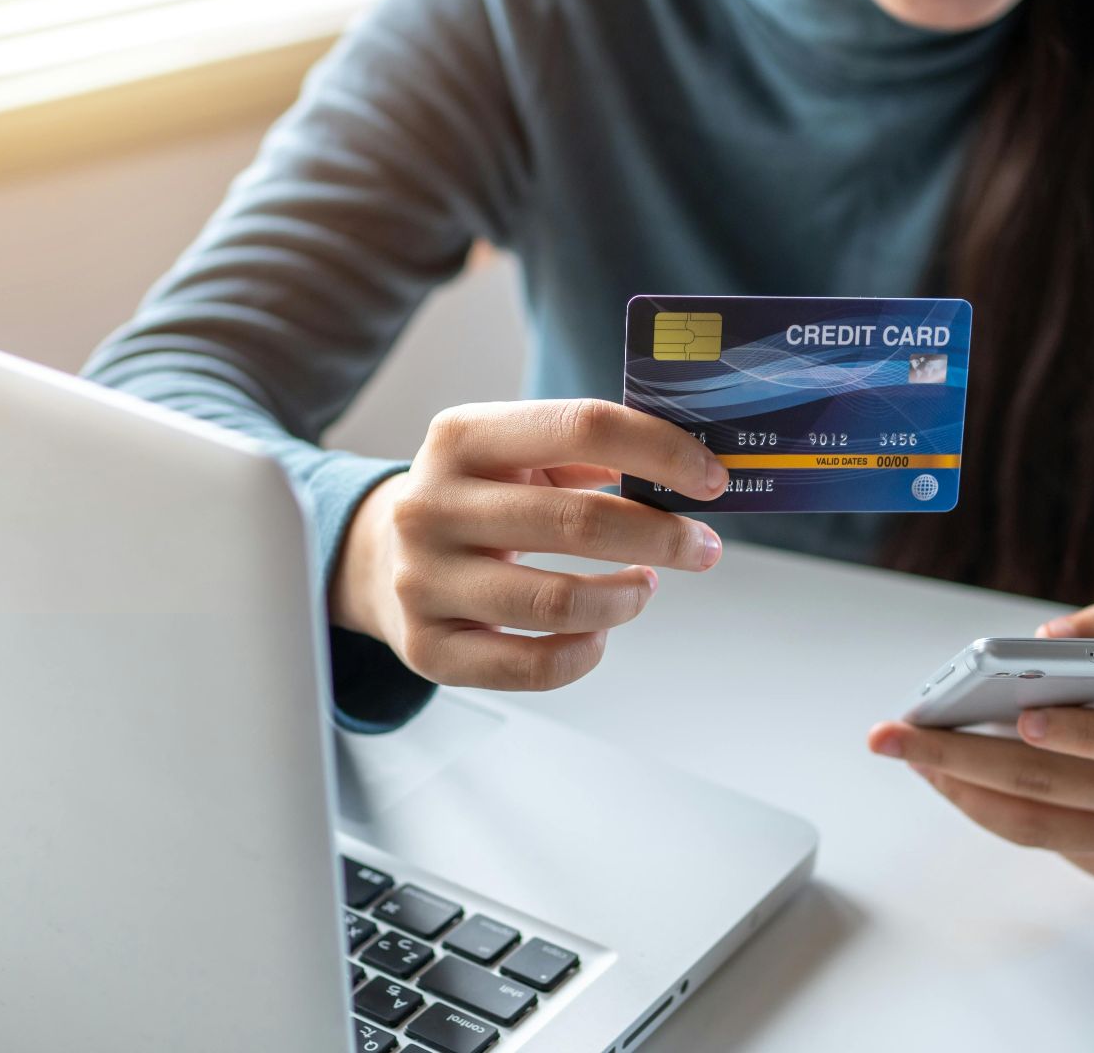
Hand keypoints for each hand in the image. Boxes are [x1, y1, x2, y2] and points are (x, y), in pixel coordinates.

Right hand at [333, 399, 727, 690]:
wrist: (381, 559)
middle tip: (703, 548)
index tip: (712, 478)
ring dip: (626, 598)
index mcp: (461, 436)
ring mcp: (423, 581)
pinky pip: (530, 666)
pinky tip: (599, 632)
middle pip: (579, 520)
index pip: (582, 426)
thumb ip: (590, 452)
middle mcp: (431, 505)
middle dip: (664, 537)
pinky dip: (584, 652)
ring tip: (644, 586)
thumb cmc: (479, 501)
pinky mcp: (427, 648)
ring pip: (557, 603)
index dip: (661, 451)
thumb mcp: (515, 454)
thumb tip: (691, 472)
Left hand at [867, 600, 1093, 885]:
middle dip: (962, 758)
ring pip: (1035, 826)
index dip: (1082, 733)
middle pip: (1054, 788)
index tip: (1023, 717)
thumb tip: (1047, 637)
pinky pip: (1044, 840)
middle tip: (895, 736)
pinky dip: (990, 807)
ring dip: (960, 790)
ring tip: (910, 756)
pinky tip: (953, 774)